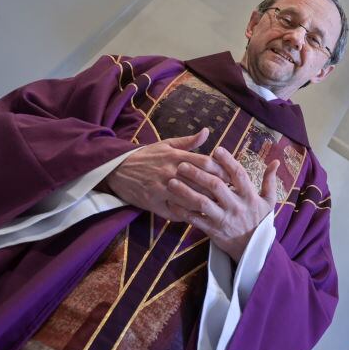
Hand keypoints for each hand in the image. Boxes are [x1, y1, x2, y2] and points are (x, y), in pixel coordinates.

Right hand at [104, 128, 222, 220]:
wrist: (117, 169)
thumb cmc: (146, 156)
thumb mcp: (166, 145)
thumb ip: (188, 141)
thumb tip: (207, 132)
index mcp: (175, 157)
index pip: (204, 162)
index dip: (220, 170)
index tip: (231, 177)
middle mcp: (170, 172)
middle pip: (200, 183)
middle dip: (217, 190)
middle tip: (230, 195)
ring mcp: (161, 189)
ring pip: (189, 200)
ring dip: (205, 205)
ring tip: (219, 208)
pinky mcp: (153, 204)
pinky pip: (175, 213)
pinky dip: (188, 216)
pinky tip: (199, 217)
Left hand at [165, 146, 279, 261]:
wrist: (253, 249)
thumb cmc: (259, 221)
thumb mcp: (269, 201)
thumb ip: (270, 181)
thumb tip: (276, 161)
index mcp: (249, 196)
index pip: (238, 175)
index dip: (228, 162)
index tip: (216, 150)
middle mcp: (235, 206)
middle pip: (215, 187)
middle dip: (198, 174)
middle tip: (183, 164)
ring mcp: (223, 219)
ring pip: (201, 203)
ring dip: (185, 192)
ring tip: (171, 181)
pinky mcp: (212, 231)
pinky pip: (194, 220)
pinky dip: (182, 211)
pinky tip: (171, 202)